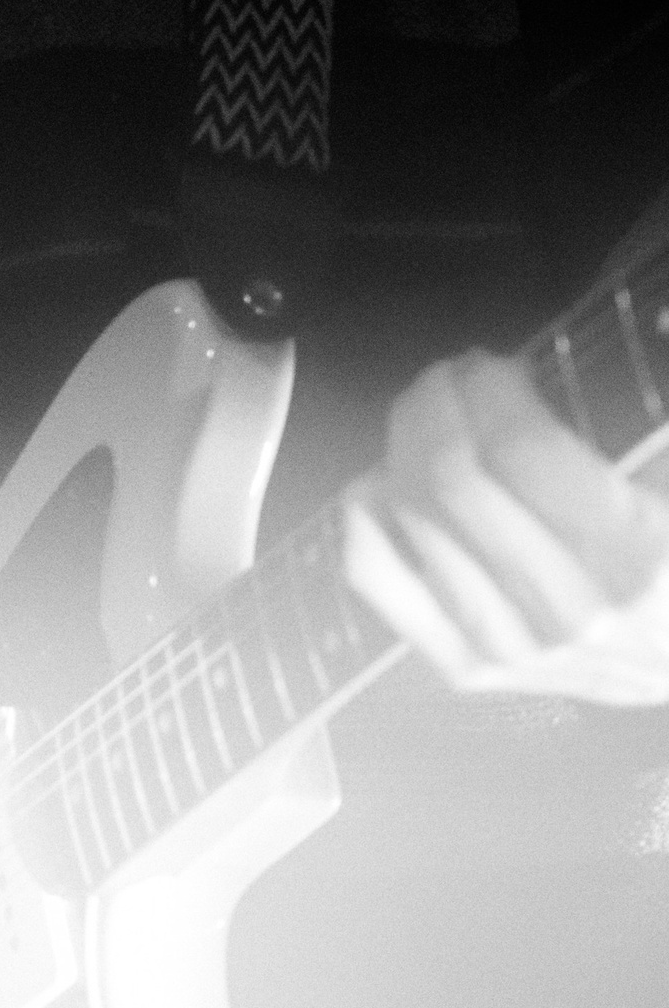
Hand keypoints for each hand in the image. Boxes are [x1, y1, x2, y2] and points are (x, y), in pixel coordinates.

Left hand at [341, 349, 668, 703]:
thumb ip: (643, 425)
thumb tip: (604, 339)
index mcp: (639, 554)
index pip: (522, 449)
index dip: (490, 387)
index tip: (492, 363)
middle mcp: (569, 609)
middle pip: (454, 478)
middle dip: (438, 402)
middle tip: (450, 375)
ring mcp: (512, 647)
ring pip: (413, 517)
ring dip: (404, 444)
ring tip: (428, 416)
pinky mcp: (468, 668)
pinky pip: (379, 579)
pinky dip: (367, 515)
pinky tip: (381, 479)